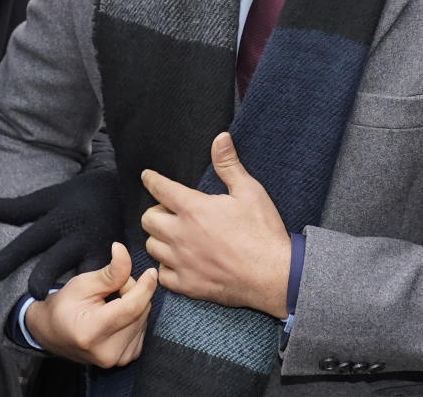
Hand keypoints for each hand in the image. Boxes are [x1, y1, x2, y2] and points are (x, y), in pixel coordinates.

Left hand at [0, 163, 122, 297]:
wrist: (122, 188)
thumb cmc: (80, 195)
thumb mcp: (49, 197)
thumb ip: (17, 207)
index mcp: (57, 220)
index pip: (30, 240)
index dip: (12, 256)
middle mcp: (76, 236)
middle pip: (56, 259)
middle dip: (44, 276)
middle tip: (32, 293)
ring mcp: (97, 249)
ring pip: (85, 274)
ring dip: (75, 291)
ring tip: (64, 308)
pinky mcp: (115, 259)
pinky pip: (110, 278)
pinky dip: (104, 291)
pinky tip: (96, 308)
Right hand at [24, 242, 157, 367]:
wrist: (52, 333)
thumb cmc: (65, 305)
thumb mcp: (83, 283)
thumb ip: (109, 272)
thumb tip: (124, 251)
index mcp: (92, 331)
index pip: (132, 307)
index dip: (145, 287)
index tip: (151, 271)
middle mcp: (107, 352)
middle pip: (139, 312)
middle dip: (133, 292)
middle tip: (113, 286)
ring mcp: (117, 359)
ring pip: (143, 320)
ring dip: (134, 305)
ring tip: (111, 301)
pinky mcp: (125, 359)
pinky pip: (142, 330)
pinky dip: (134, 318)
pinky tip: (117, 315)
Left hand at [140, 132, 290, 317]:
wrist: (275, 275)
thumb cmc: (263, 231)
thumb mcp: (249, 191)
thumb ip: (228, 164)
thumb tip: (220, 138)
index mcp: (193, 209)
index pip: (160, 188)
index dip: (151, 179)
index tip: (147, 176)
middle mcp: (181, 235)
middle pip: (148, 219)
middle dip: (155, 211)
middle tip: (170, 211)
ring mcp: (182, 262)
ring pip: (151, 246)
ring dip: (159, 238)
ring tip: (174, 236)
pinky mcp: (188, 285)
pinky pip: (162, 274)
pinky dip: (167, 267)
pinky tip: (179, 261)